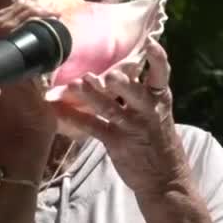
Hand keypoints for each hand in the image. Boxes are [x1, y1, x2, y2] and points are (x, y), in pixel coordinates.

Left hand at [54, 38, 189, 195]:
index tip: (150, 42)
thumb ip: (141, 93)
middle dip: (120, 81)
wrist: (165, 179)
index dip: (157, 58)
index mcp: (160, 100)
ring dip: (91, 96)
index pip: (162, 74)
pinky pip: (92, 127)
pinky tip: (57, 108)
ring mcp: (131, 127)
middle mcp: (148, 111)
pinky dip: (73, 117)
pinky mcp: (116, 143)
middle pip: (133, 91)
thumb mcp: (159, 114)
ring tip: (76, 84)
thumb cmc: (159, 141)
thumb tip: (118, 68)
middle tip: (106, 74)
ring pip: (110, 108)